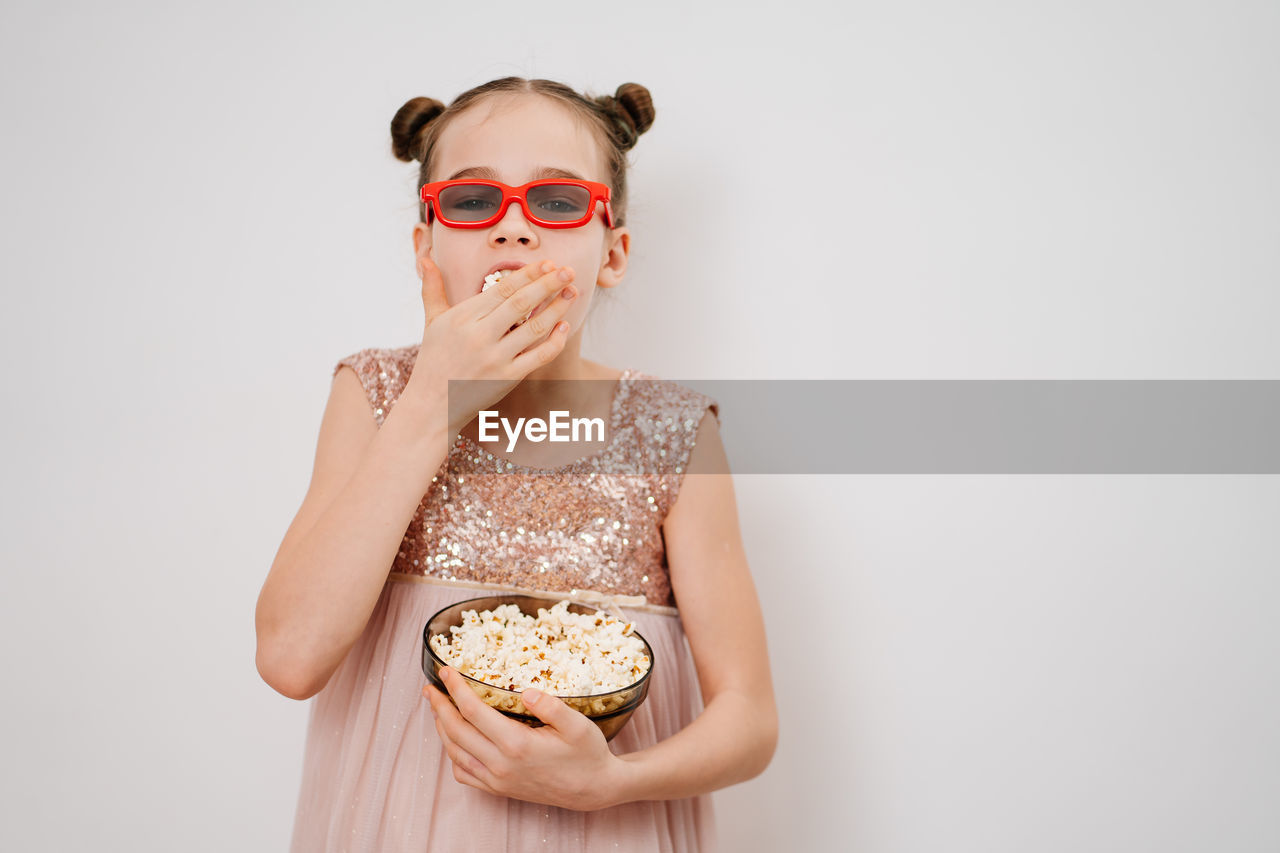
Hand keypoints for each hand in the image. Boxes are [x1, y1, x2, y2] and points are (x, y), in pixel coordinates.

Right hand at [399, 256, 578, 435]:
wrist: (432, 405)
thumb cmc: (434, 359)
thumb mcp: (432, 321)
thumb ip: (433, 289)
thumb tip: (424, 259)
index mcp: (463, 317)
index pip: (503, 289)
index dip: (528, 274)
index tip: (548, 263)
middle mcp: (479, 336)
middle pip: (522, 303)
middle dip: (548, 284)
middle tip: (569, 270)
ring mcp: (495, 358)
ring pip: (534, 328)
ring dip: (557, 308)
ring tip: (573, 292)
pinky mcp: (507, 378)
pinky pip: (539, 356)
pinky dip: (555, 341)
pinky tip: (565, 326)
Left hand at [422, 667, 628, 810]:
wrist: (593, 789)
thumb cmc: (587, 754)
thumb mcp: (578, 725)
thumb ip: (552, 706)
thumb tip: (527, 691)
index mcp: (517, 745)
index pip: (473, 711)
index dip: (456, 688)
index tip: (446, 671)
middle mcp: (501, 765)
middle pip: (456, 732)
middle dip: (439, 707)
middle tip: (429, 688)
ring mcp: (498, 780)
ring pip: (455, 753)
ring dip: (442, 729)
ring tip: (438, 709)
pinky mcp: (499, 789)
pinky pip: (464, 773)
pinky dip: (453, 755)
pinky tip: (456, 741)